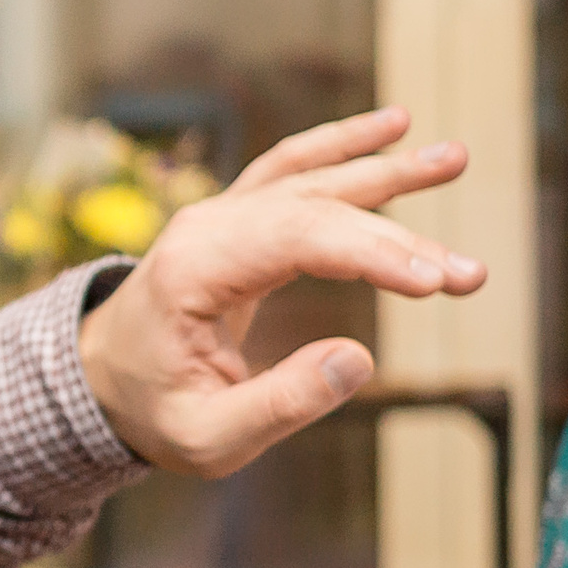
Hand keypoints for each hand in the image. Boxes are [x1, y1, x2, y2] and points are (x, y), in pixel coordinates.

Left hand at [77, 106, 486, 477]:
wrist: (96, 379)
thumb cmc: (151, 410)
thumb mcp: (207, 437)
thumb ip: (281, 404)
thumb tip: (358, 359)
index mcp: (193, 269)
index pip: (297, 238)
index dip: (372, 253)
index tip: (436, 281)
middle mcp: (206, 227)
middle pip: (316, 210)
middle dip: (399, 238)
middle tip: (471, 275)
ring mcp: (219, 216)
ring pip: (308, 177)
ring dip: (382, 165)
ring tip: (453, 159)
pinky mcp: (236, 220)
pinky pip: (293, 170)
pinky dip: (342, 148)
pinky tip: (393, 130)